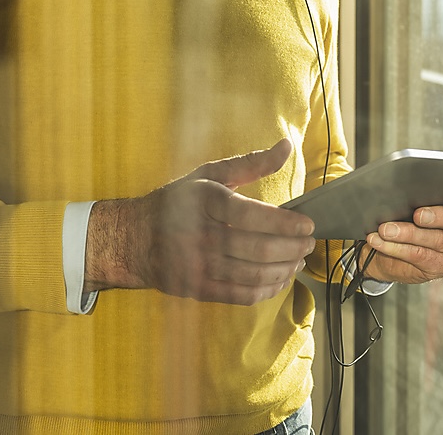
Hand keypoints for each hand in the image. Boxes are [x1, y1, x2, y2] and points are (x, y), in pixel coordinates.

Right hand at [84, 138, 316, 304]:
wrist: (133, 238)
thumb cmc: (177, 201)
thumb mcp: (209, 174)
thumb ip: (251, 163)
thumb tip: (286, 146)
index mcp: (205, 200)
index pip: (251, 216)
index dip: (285, 224)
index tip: (308, 224)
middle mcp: (200, 234)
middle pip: (256, 248)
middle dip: (292, 248)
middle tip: (309, 244)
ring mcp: (198, 265)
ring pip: (252, 275)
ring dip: (284, 270)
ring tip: (299, 261)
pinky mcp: (198, 288)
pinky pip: (240, 295)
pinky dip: (266, 290)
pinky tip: (280, 280)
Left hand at [360, 188, 442, 284]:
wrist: (398, 237)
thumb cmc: (414, 202)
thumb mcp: (423, 189)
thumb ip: (428, 185)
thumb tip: (413, 181)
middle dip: (440, 216)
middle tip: (417, 214)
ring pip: (439, 241)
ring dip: (407, 234)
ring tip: (384, 228)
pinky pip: (421, 257)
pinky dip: (397, 247)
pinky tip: (379, 240)